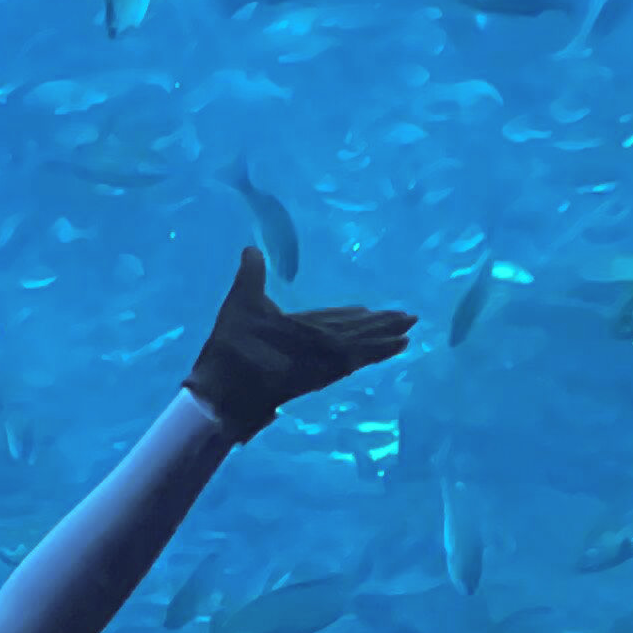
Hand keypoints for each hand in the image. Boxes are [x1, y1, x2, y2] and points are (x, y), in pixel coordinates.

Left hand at [181, 247, 413, 440]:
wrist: (222, 382)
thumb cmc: (229, 346)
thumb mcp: (242, 301)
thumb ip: (252, 276)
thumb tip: (251, 250)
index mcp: (296, 329)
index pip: (332, 320)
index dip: (353, 316)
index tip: (372, 310)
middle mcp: (313, 343)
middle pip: (354, 331)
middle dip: (380, 325)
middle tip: (408, 318)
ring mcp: (321, 357)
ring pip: (361, 342)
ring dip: (385, 335)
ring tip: (409, 330)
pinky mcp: (327, 368)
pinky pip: (359, 356)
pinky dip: (379, 350)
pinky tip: (399, 344)